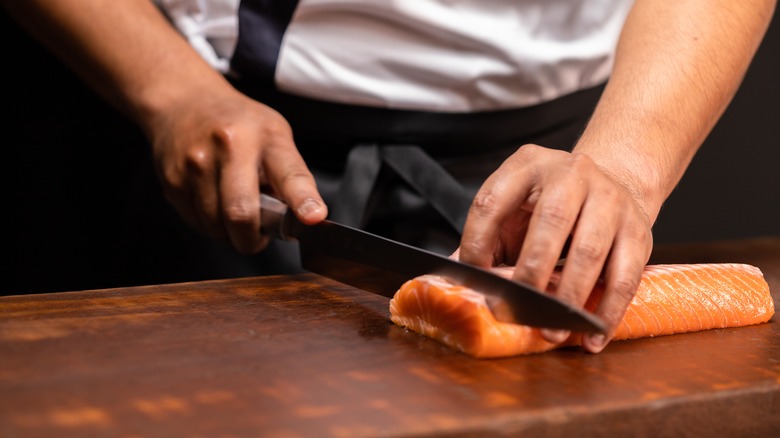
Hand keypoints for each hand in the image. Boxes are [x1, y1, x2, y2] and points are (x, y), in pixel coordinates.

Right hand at [145, 86, 326, 254]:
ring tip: (234, 211)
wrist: (183, 101)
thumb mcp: (275, 135)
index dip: (302, 200)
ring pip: (215, 226)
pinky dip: (209, 225)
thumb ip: (290, 176)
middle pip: (241, 213)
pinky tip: (213, 203)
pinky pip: (196, 223)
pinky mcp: (172, 180)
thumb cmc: (238, 123)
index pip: (289, 173)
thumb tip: (300, 219)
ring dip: (229, 234)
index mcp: (265, 136)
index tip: (313, 217)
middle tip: (257, 237)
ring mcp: (196, 163)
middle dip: (251, 240)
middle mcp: (229, 146)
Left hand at [457, 144, 652, 352]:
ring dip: (569, 296)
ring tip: (552, 330)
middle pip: (551, 222)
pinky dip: (609, 310)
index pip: (493, 201)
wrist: (616, 181)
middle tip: (518, 309)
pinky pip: (625, 274)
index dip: (478, 241)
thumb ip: (486, 237)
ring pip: (590, 249)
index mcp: (528, 165)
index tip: (475, 278)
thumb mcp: (514, 208)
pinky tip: (593, 335)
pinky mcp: (638, 229)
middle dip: (532, 271)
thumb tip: (450, 277)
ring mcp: (609, 199)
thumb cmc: (551, 204)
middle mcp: (571, 174)